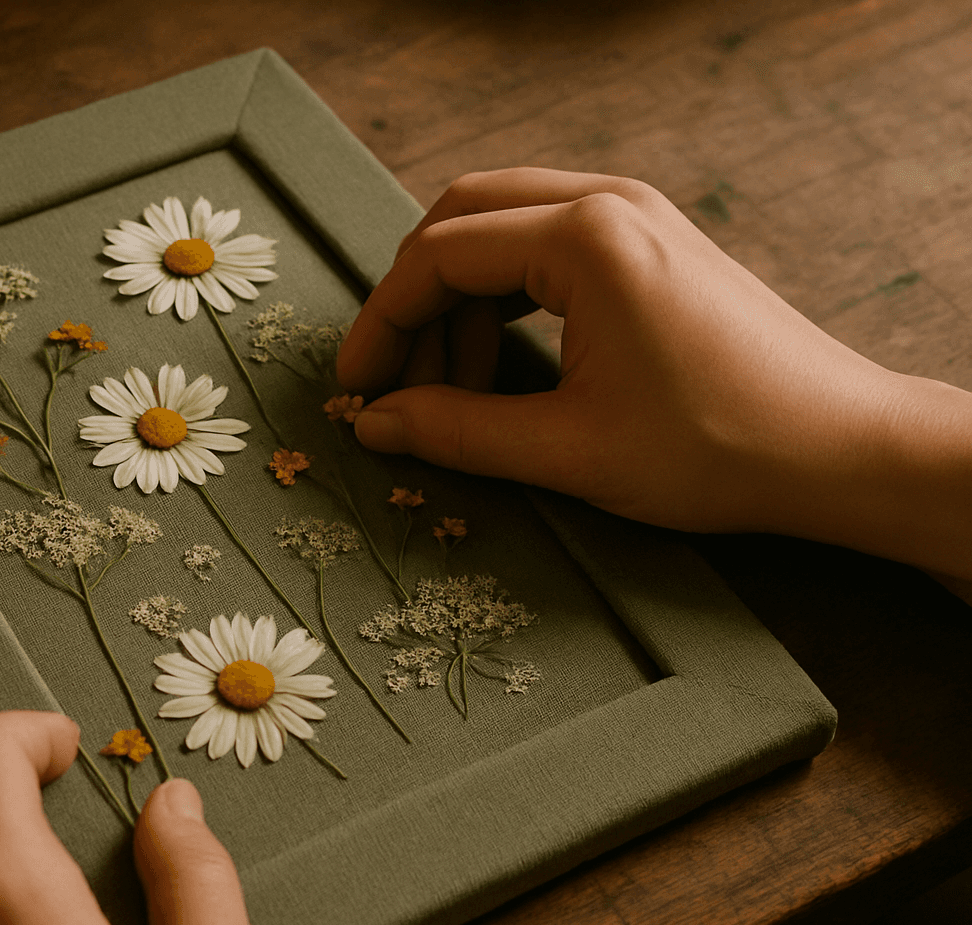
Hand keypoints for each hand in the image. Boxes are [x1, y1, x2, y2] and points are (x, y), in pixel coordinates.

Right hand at [337, 167, 971, 584]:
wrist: (840, 449)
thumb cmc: (718, 447)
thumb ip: (455, 431)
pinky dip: (506, 298)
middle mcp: (608, 203)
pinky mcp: (654, 242)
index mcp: (584, 239)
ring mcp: (637, 215)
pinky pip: (547, 246)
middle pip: (461, 219)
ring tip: (454, 392)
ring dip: (460, 304)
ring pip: (502, 229)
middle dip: (415, 303)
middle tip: (395, 382)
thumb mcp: (567, 450)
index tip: (355, 386)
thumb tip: (374, 423)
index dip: (382, 324)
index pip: (439, 257)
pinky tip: (503, 367)